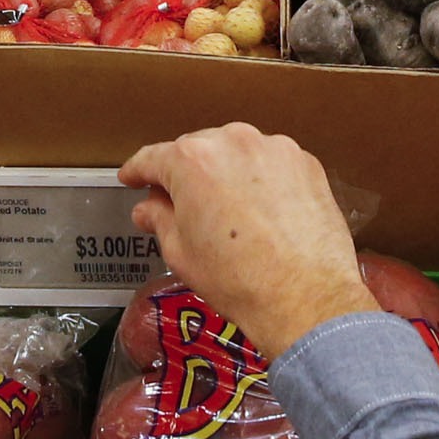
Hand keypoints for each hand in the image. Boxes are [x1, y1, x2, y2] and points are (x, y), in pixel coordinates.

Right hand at [120, 124, 371, 360]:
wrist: (304, 297)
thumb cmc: (241, 279)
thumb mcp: (181, 253)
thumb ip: (159, 220)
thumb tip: (150, 210)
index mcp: (191, 160)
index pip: (153, 158)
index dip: (138, 170)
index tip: (132, 177)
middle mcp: (232, 142)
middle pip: (197, 151)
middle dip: (186, 176)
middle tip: (181, 207)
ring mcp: (274, 148)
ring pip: (236, 155)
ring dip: (226, 175)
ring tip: (228, 214)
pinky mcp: (305, 162)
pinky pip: (271, 164)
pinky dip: (262, 181)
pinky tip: (262, 213)